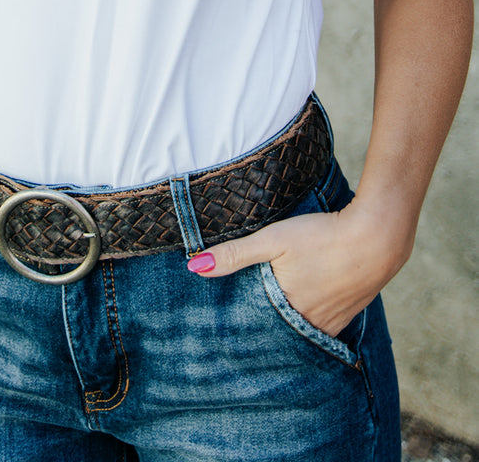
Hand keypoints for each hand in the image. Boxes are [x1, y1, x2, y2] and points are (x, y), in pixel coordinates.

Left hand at [187, 199, 409, 337]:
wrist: (377, 237)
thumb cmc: (322, 236)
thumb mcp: (273, 240)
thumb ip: (235, 254)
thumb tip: (195, 267)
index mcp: (287, 311)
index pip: (254, 332)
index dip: (238, 332)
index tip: (219, 336)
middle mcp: (310, 325)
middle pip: (277, 335)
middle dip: (259, 334)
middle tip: (237, 335)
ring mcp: (332, 322)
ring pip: (299, 331)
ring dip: (284, 328)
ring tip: (265, 322)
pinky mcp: (348, 313)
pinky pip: (321, 326)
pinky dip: (307, 320)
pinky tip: (301, 308)